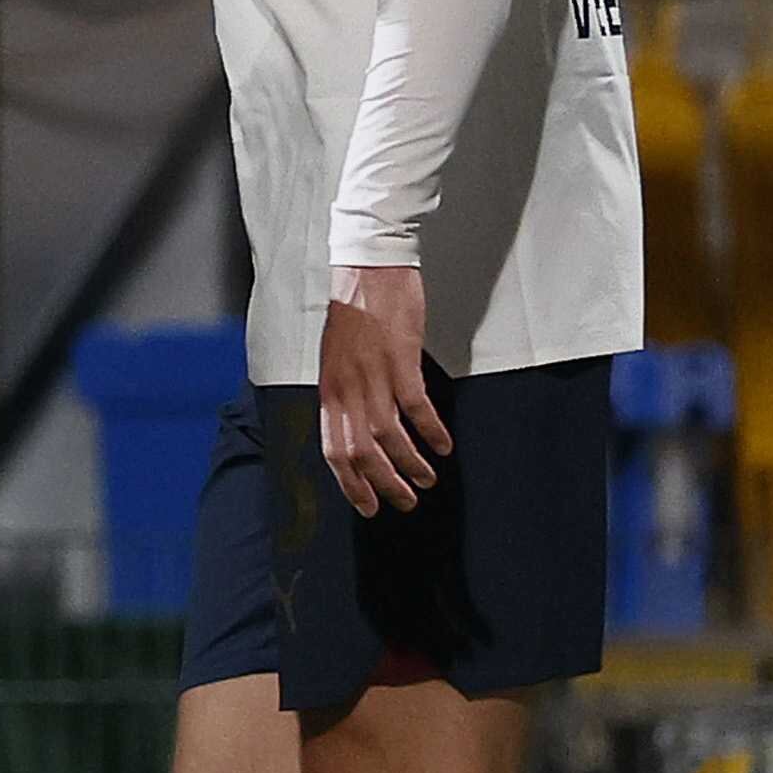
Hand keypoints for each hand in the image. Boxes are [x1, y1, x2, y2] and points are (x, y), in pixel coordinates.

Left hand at [317, 264, 448, 514]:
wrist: (367, 267)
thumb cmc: (354, 312)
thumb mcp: (337, 358)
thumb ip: (345, 393)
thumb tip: (356, 426)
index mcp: (328, 389)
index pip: (333, 450)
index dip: (350, 483)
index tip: (368, 505)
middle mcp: (345, 388)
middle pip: (361, 452)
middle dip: (384, 484)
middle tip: (405, 502)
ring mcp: (372, 375)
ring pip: (387, 437)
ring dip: (410, 464)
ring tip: (427, 479)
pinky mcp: (399, 360)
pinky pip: (416, 407)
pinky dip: (430, 431)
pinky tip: (443, 444)